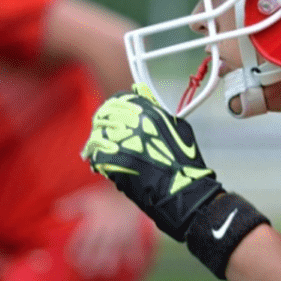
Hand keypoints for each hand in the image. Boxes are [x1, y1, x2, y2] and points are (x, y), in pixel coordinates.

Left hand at [57, 185, 155, 276]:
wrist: (130, 189)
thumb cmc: (107, 194)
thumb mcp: (88, 197)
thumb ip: (73, 205)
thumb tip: (56, 211)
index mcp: (94, 224)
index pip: (82, 243)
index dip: (77, 253)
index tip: (74, 261)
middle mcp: (107, 232)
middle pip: (98, 252)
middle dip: (93, 264)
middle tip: (88, 272)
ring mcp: (121, 234)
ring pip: (115, 254)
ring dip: (111, 264)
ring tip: (107, 272)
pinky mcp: (134, 232)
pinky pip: (135, 247)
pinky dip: (135, 258)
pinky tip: (133, 265)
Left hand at [82, 83, 223, 240]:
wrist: (181, 189)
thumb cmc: (184, 160)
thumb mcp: (178, 126)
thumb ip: (155, 108)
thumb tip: (139, 91)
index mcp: (148, 112)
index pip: (120, 100)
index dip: (113, 107)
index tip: (111, 115)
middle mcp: (133, 123)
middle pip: (105, 116)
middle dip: (102, 123)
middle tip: (102, 133)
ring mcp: (122, 143)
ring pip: (97, 136)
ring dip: (98, 142)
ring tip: (100, 151)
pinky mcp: (114, 163)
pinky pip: (96, 157)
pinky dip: (97, 161)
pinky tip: (102, 166)